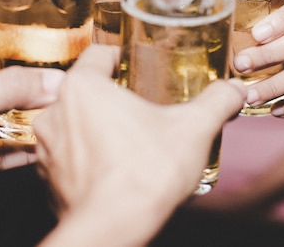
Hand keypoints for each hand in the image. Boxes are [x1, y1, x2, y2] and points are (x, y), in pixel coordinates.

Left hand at [0, 20, 64, 219]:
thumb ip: (12, 88)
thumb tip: (55, 80)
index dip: (20, 38)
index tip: (56, 41)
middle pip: (2, 79)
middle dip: (34, 83)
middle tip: (68, 82)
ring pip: (4, 116)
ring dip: (31, 118)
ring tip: (64, 114)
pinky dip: (21, 149)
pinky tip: (44, 147)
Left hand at [34, 44, 246, 245]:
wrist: (115, 230)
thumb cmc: (146, 172)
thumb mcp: (194, 128)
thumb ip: (217, 101)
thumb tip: (236, 89)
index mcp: (83, 88)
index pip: (98, 54)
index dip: (120, 57)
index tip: (138, 65)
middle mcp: (56, 113)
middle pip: (86, 91)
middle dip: (113, 96)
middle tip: (142, 105)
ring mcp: (47, 149)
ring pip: (75, 125)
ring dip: (98, 127)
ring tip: (130, 139)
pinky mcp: (49, 180)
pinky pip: (70, 158)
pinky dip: (89, 158)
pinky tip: (116, 168)